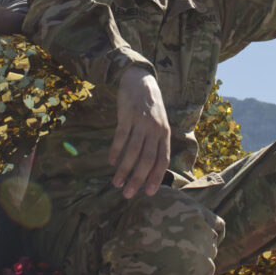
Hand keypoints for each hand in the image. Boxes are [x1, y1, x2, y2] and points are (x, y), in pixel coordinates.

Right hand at [109, 66, 169, 198]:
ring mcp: (141, 122)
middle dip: (138, 179)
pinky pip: (120, 137)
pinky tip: (111, 162)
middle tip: (128, 194)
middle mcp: (154, 129)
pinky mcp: (127, 116)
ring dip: (124, 170)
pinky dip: (115, 151)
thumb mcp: (160, 123)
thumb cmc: (151, 107)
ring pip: (132, 151)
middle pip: (147, 159)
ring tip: (117, 184)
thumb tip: (150, 168)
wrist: (140, 80)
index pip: (162, 159)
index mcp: (164, 133)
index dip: (156, 177)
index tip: (149, 193)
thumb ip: (157, 142)